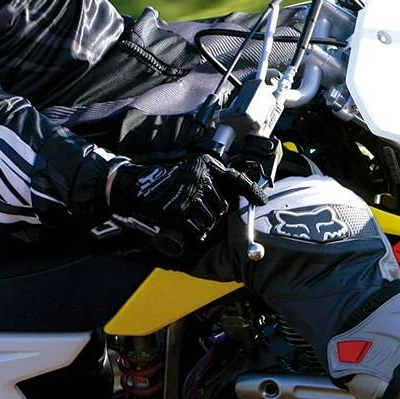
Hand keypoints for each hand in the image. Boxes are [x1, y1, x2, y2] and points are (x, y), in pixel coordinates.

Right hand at [99, 152, 265, 256]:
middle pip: (223, 206)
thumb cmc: (166, 180)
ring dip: (204, 226)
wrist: (137, 185)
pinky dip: (195, 233)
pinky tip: (187, 228)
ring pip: (211, 219)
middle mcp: (201, 176)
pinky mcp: (179, 209)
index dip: (251, 191)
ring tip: (191, 220)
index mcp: (207, 165)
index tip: (261, 201)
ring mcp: (190, 193)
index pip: (236, 179)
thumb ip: (211, 178)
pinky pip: (197, 228)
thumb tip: (234, 196)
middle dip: (215, 216)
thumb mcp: (191, 169)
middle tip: (200, 215)